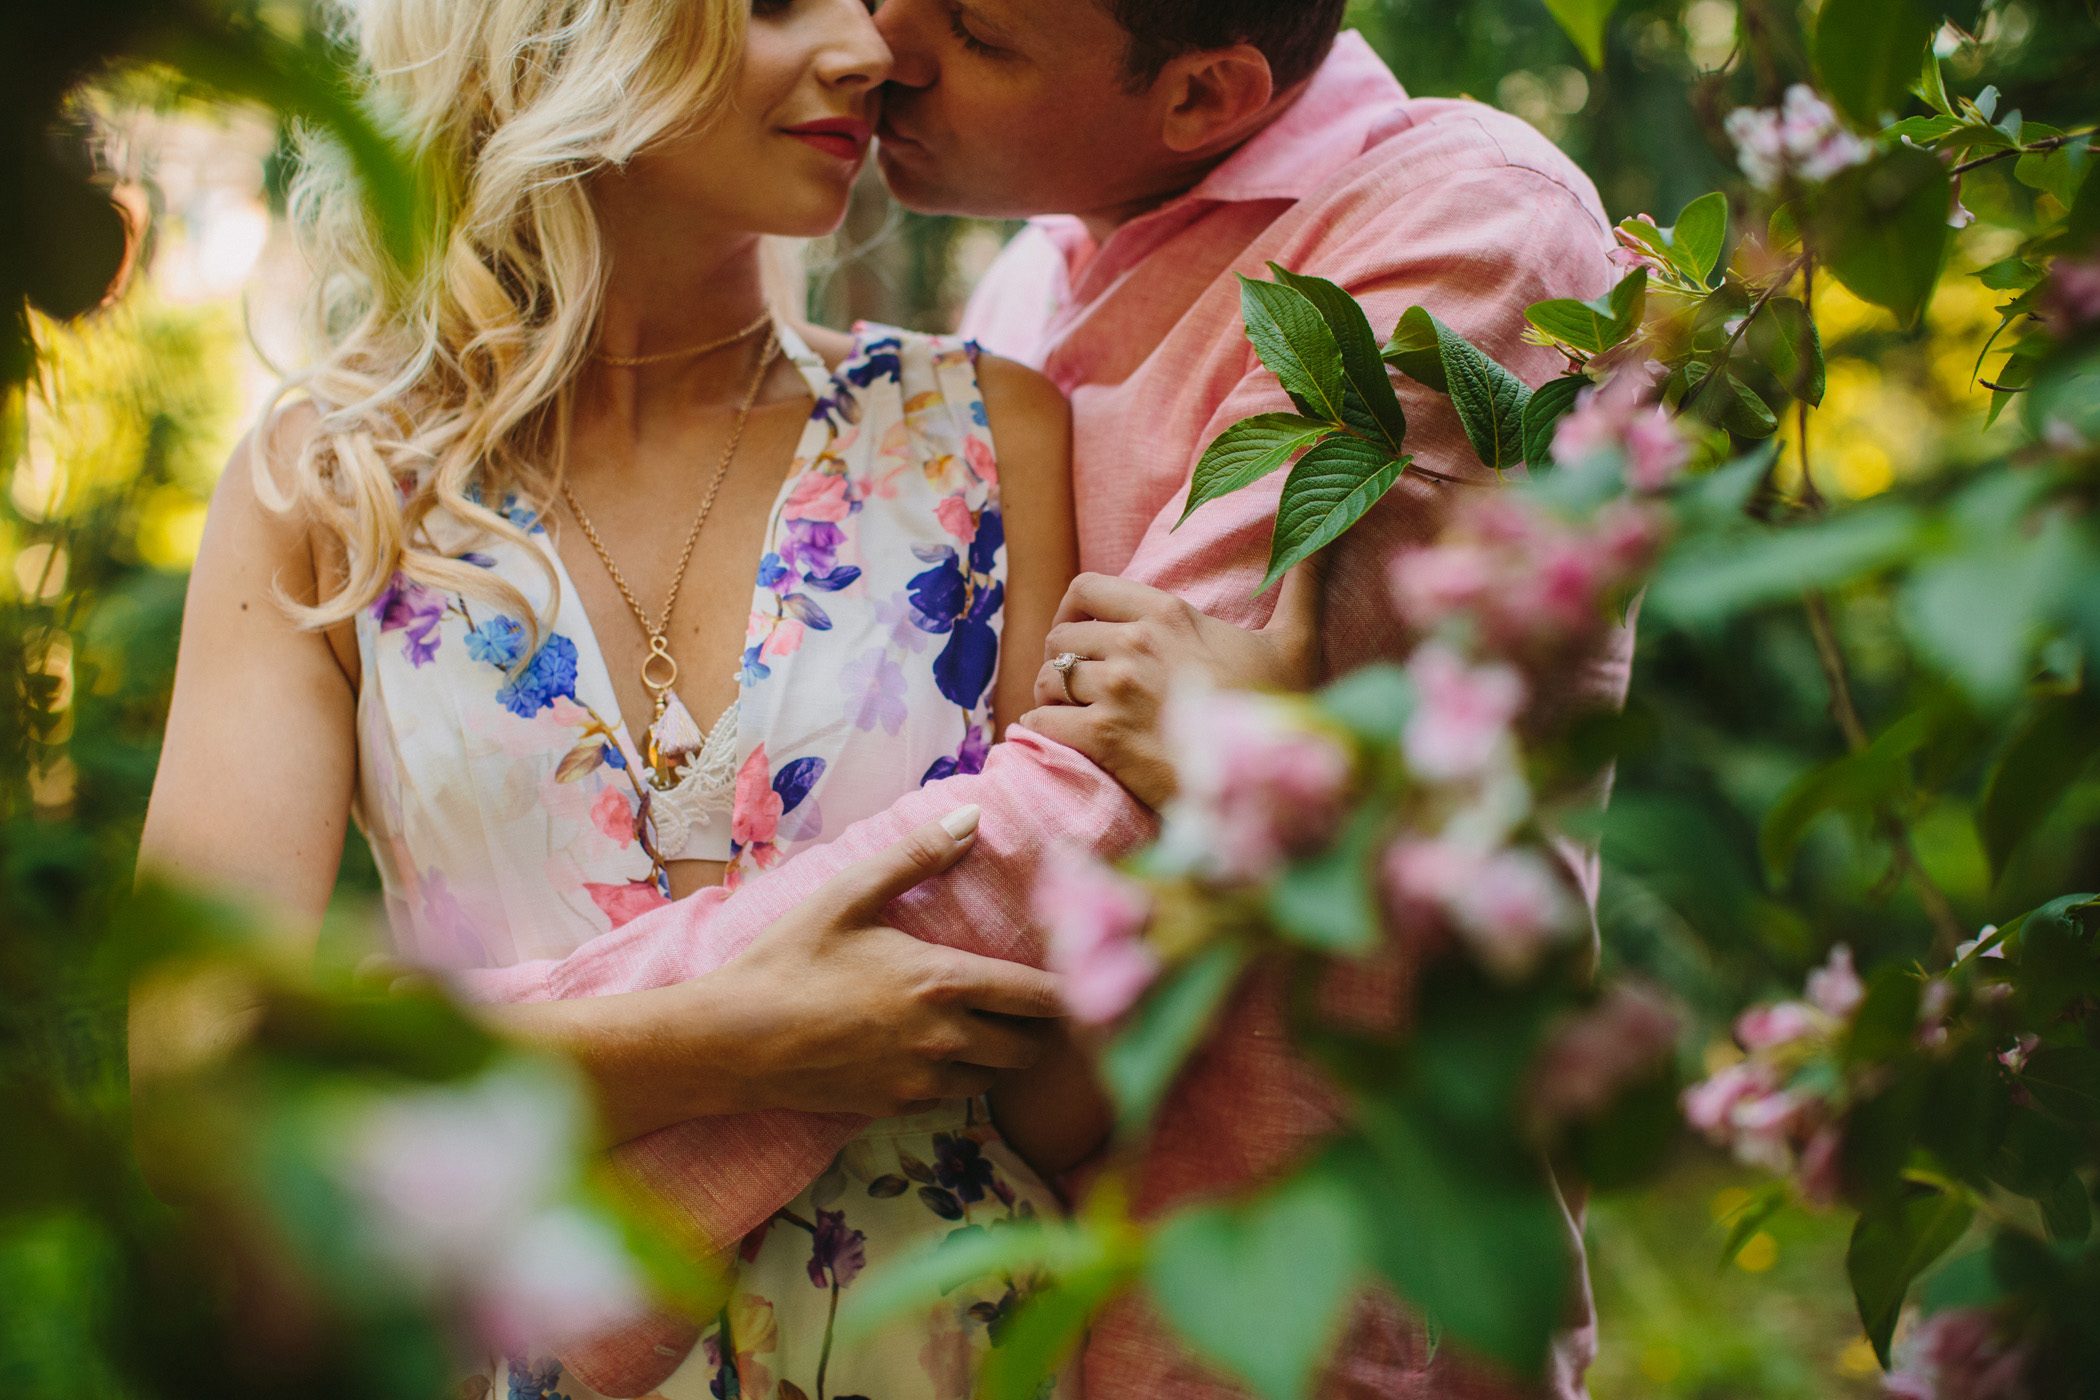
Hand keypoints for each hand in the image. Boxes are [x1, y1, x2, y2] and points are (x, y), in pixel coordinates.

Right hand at [688, 806, 1065, 1119]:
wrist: (733, 1040)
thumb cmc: (790, 958)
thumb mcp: (849, 894)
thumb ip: (917, 856)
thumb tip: (973, 815)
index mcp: (943, 983)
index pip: (1042, 998)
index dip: (1072, 990)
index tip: (1085, 973)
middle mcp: (945, 1041)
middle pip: (1032, 1047)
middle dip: (1043, 1027)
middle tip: (1037, 1000)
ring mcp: (921, 1081)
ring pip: (996, 1078)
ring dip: (1002, 1054)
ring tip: (992, 1024)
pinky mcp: (895, 1107)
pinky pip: (952, 1097)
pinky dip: (960, 1076)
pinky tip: (941, 1049)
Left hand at [1014, 558, 1325, 808]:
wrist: (1270, 782)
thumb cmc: (1281, 710)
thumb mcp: (1297, 641)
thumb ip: (1302, 584)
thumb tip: (1330, 538)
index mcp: (1168, 612)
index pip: (1085, 588)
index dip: (1073, 611)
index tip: (1082, 632)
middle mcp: (1135, 643)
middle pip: (1060, 637)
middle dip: (1063, 661)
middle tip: (1079, 683)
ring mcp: (1116, 690)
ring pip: (1048, 680)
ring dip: (1053, 698)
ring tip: (1072, 713)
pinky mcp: (1102, 738)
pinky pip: (1042, 722)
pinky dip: (1043, 731)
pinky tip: (1062, 740)